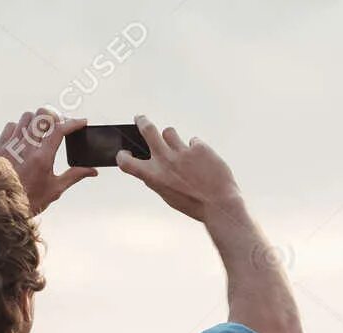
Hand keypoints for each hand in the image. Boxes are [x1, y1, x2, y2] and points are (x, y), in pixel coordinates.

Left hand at [0, 107, 96, 214]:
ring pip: (27, 117)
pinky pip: (12, 125)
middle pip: (43, 115)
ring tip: (43, 130)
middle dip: (56, 116)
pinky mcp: (0, 146)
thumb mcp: (55, 190)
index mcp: (42, 158)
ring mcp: (12, 145)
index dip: (74, 123)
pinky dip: (21, 127)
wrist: (1, 206)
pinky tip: (25, 137)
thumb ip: (74, 176)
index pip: (60, 130)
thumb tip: (93, 171)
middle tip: (61, 125)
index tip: (82, 122)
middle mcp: (26, 147)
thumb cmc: (29, 200)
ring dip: (38, 120)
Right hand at [116, 115, 241, 221]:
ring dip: (172, 139)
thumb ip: (158, 179)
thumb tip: (151, 167)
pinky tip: (205, 163)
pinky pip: (193, 141)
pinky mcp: (199, 147)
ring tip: (182, 152)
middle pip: (148, 130)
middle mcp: (165, 161)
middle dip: (142, 121)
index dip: (122, 156)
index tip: (125, 153)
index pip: (126, 162)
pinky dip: (197, 150)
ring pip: (169, 132)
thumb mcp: (169, 196)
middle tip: (140, 118)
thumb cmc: (194, 204)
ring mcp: (182, 152)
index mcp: (154, 177)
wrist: (220, 205)